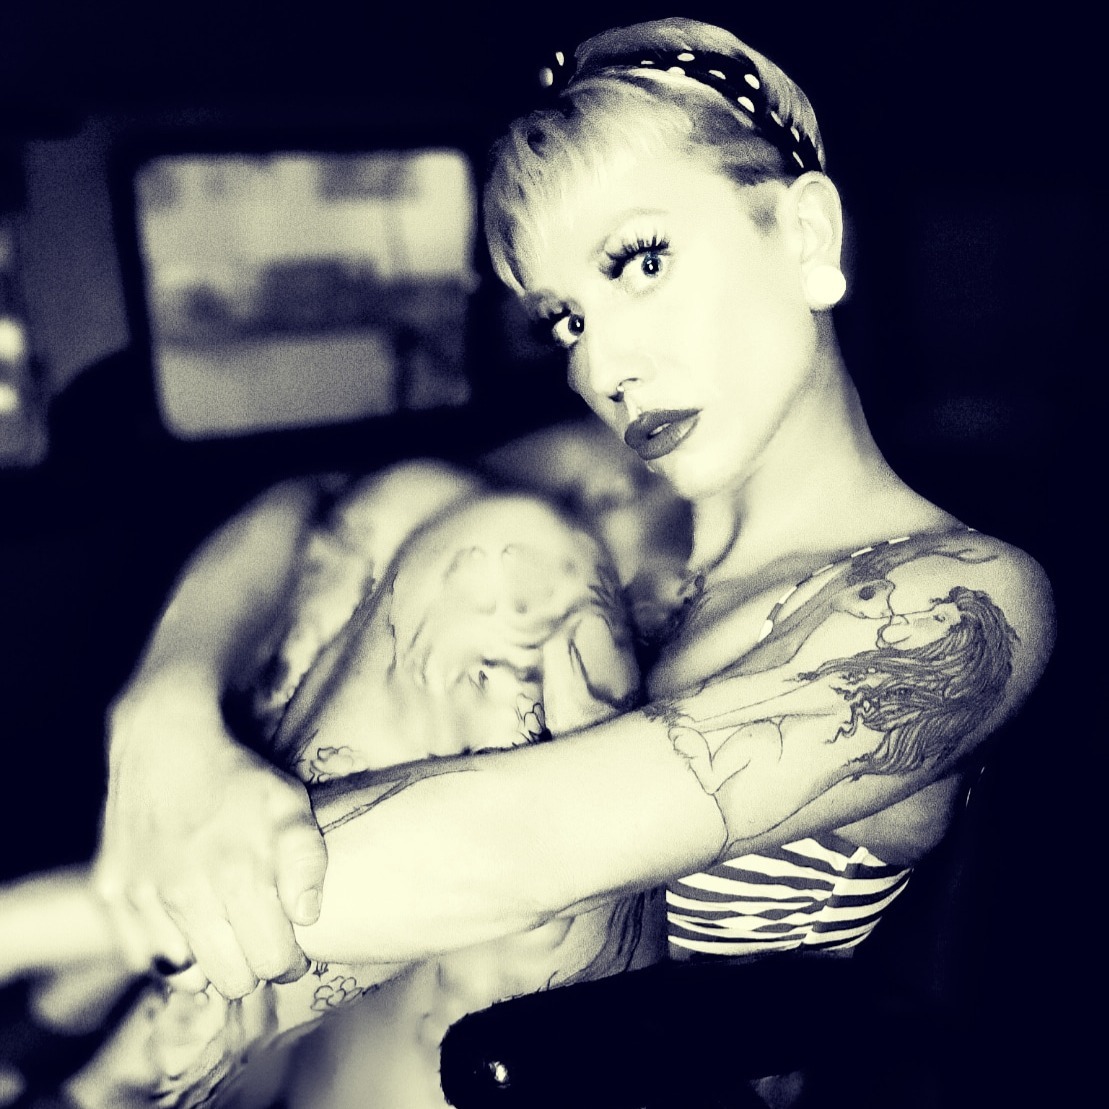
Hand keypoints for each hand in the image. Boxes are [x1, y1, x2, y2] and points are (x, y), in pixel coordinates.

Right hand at [95, 676, 327, 997]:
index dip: (292, 960)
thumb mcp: (289, 803)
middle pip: (233, 980)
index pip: (274, 962)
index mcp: (239, 875)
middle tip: (261, 939)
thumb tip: (307, 916)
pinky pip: (143, 958)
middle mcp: (187, 895)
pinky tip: (187, 925)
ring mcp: (143, 899)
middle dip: (255, 966)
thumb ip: (307, 860)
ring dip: (211, 962)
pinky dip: (168, 952)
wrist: (165, 743)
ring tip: (225, 930)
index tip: (295, 946)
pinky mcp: (112, 897)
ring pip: (187, 977)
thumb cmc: (238, 776)